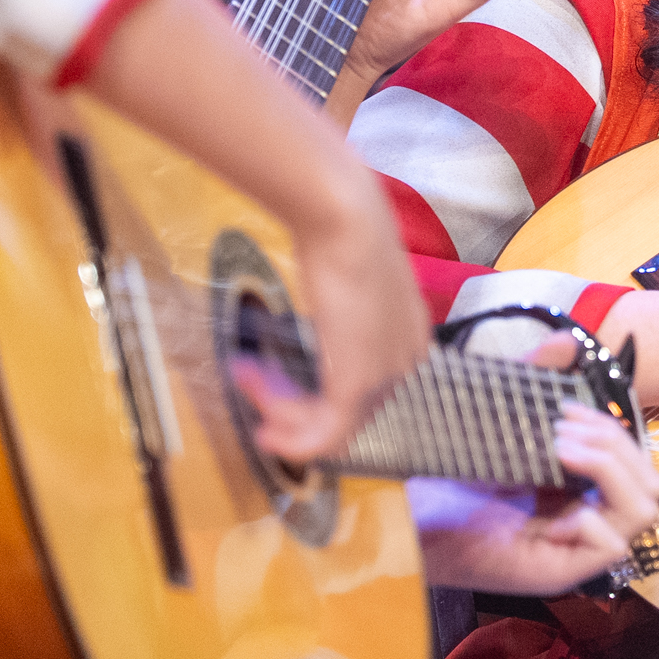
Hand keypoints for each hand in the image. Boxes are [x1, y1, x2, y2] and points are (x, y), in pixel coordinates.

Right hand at [233, 176, 429, 462]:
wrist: (344, 216)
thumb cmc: (344, 229)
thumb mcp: (353, 273)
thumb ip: (348, 303)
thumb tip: (328, 301)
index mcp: (411, 336)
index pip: (373, 393)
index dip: (323, 394)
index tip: (283, 384)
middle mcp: (406, 361)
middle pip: (350, 412)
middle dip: (295, 405)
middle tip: (254, 383)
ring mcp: (386, 375)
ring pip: (333, 426)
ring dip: (283, 415)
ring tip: (246, 383)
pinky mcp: (358, 383)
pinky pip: (326, 435)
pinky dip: (294, 442)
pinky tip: (265, 431)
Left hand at [415, 401, 658, 595]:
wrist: (408, 516)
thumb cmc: (450, 476)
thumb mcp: (502, 421)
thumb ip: (535, 380)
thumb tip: (568, 342)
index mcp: (582, 486)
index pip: (634, 460)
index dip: (613, 430)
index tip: (568, 409)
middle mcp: (588, 518)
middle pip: (650, 483)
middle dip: (616, 446)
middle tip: (565, 432)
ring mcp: (577, 549)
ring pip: (642, 512)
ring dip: (611, 473)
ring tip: (563, 453)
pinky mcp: (559, 574)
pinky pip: (610, 548)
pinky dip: (590, 520)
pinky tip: (553, 509)